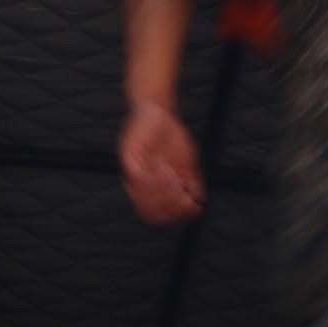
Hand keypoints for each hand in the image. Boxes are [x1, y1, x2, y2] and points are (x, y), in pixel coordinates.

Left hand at [117, 103, 203, 226]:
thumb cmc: (170, 136)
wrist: (157, 110)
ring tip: (176, 180)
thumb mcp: (186, 163)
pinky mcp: (128, 157)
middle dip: (172, 207)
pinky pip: (138, 178)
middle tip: (185, 195)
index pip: (156, 217)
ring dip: (165, 193)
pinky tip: (167, 170)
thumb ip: (191, 184)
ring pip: (144, 198)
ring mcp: (132, 172)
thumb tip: (199, 204)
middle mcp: (138, 185)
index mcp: (150, 189)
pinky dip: (156, 178)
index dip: (176, 217)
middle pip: (150, 213)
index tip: (192, 208)